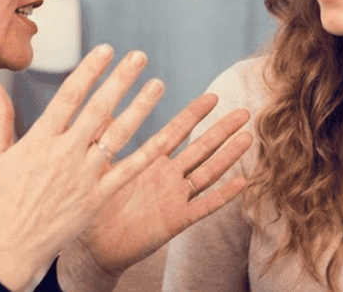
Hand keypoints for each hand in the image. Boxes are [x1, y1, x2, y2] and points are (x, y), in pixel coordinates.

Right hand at [0, 45, 173, 291]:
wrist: (11, 248)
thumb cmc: (0, 202)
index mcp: (39, 140)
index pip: (69, 96)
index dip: (90, 70)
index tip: (106, 49)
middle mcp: (64, 154)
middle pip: (98, 109)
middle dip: (120, 80)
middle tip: (139, 56)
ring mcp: (83, 176)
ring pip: (117, 135)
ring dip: (140, 108)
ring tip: (157, 84)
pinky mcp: (97, 198)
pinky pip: (128, 171)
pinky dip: (149, 152)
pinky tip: (168, 135)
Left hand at [76, 93, 252, 274]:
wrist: (95, 246)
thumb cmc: (94, 206)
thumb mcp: (98, 168)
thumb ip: (103, 140)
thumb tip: (100, 108)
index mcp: (150, 159)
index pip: (177, 130)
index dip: (195, 114)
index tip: (213, 96)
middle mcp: (167, 176)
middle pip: (201, 148)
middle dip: (222, 130)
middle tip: (244, 112)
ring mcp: (174, 197)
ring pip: (207, 172)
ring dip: (228, 156)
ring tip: (248, 138)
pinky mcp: (176, 220)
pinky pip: (204, 206)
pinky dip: (223, 195)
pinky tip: (242, 182)